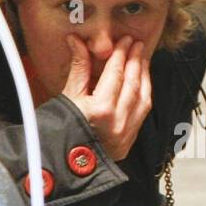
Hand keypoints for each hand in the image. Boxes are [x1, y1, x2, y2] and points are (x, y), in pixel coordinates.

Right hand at [62, 35, 151, 160]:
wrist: (64, 165)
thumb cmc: (61, 131)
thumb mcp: (68, 97)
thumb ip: (79, 68)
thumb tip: (77, 41)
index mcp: (100, 109)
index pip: (116, 73)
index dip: (121, 54)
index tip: (125, 40)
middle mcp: (117, 121)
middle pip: (133, 83)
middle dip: (136, 60)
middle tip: (137, 44)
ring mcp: (126, 133)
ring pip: (143, 97)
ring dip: (144, 76)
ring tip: (142, 59)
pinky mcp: (129, 140)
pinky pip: (143, 112)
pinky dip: (144, 94)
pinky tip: (142, 83)